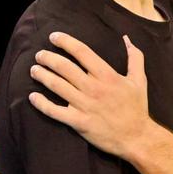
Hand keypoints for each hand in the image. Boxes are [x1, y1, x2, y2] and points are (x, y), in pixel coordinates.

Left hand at [28, 32, 151, 158]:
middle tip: (39, 55)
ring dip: (42, 75)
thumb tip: (127, 39)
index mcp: (108, 75)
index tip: (54, 36)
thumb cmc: (137, 107)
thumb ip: (135, 57)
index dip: (66, 41)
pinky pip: (54, 111)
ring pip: (57, 86)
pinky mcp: (79, 122)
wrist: (137, 137)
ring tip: (33, 70)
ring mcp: (85, 105)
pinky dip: (41, 103)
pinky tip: (32, 97)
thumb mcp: (140, 80)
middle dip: (48, 58)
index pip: (82, 52)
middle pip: (65, 67)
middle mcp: (94, 88)